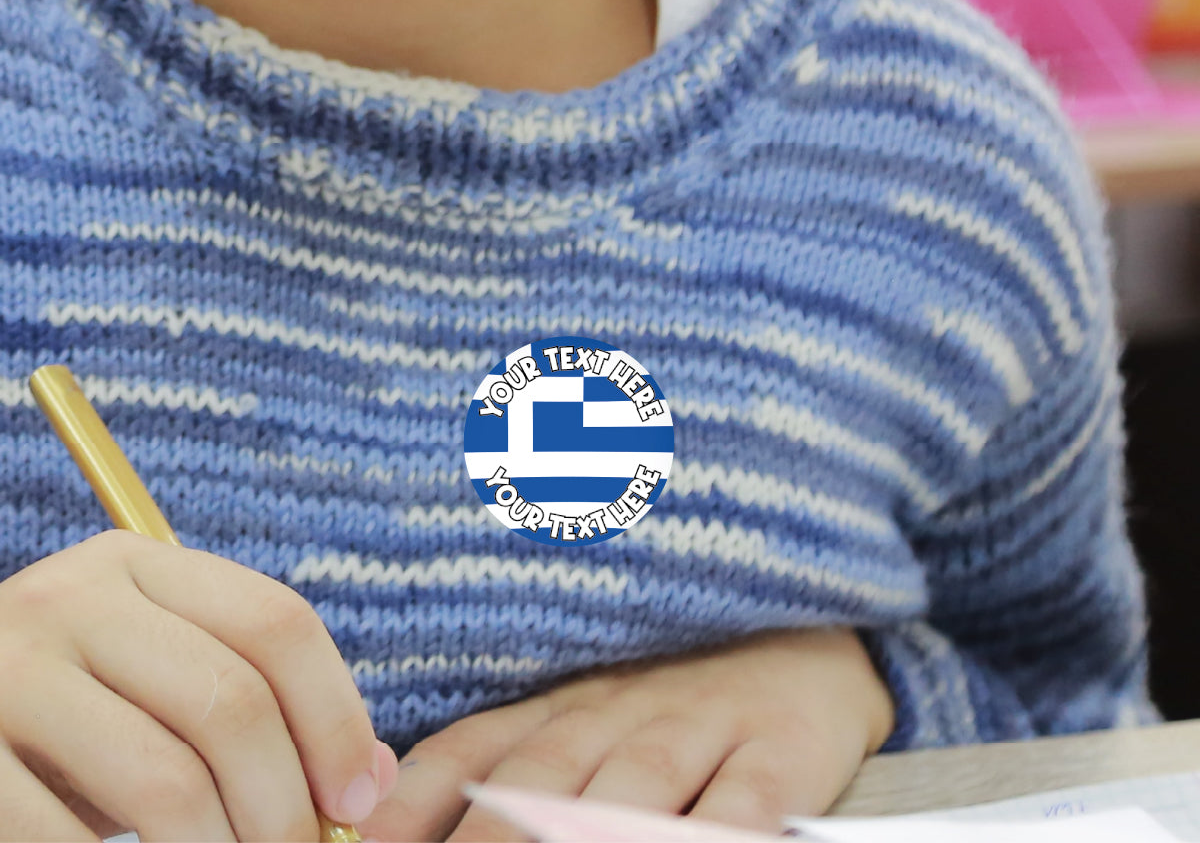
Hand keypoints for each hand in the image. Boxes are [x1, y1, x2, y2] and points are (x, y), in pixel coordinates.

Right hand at [0, 529, 396, 840]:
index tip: (358, 798)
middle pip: (233, 702)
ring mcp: (9, 670)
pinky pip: (71, 840)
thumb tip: (372, 778)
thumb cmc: (74, 718)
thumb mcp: (162, 683)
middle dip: (286, 805)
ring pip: (167, 781)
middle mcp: (75, 598)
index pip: (278, 622)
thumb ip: (261, 708)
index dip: (337, 717)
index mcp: (141, 565)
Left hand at [359, 626, 894, 841]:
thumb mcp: (588, 722)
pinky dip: (714, 831)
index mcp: (563, 706)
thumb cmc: (675, 703)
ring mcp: (700, 724)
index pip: (474, 750)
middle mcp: (619, 712)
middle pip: (541, 780)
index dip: (417, 803)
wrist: (808, 643)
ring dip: (585, 838)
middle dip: (487, 838)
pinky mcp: (780, 747)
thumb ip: (510, 770)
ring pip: (632, 787)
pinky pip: (744, 798)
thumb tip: (399, 823)